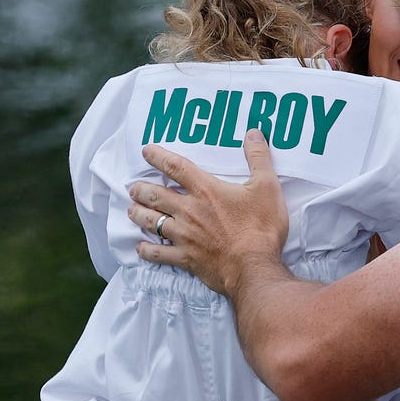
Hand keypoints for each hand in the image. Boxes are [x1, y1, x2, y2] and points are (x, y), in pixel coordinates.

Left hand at [128, 129, 288, 294]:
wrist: (253, 267)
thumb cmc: (261, 227)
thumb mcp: (267, 187)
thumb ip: (259, 158)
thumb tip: (254, 133)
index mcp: (206, 190)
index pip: (176, 167)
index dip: (159, 157)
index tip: (146, 151)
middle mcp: (189, 211)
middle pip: (156, 195)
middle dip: (142, 189)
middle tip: (133, 187)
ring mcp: (185, 236)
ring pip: (152, 222)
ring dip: (139, 215)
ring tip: (131, 210)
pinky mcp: (186, 258)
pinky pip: (159, 254)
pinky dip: (147, 251)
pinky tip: (141, 248)